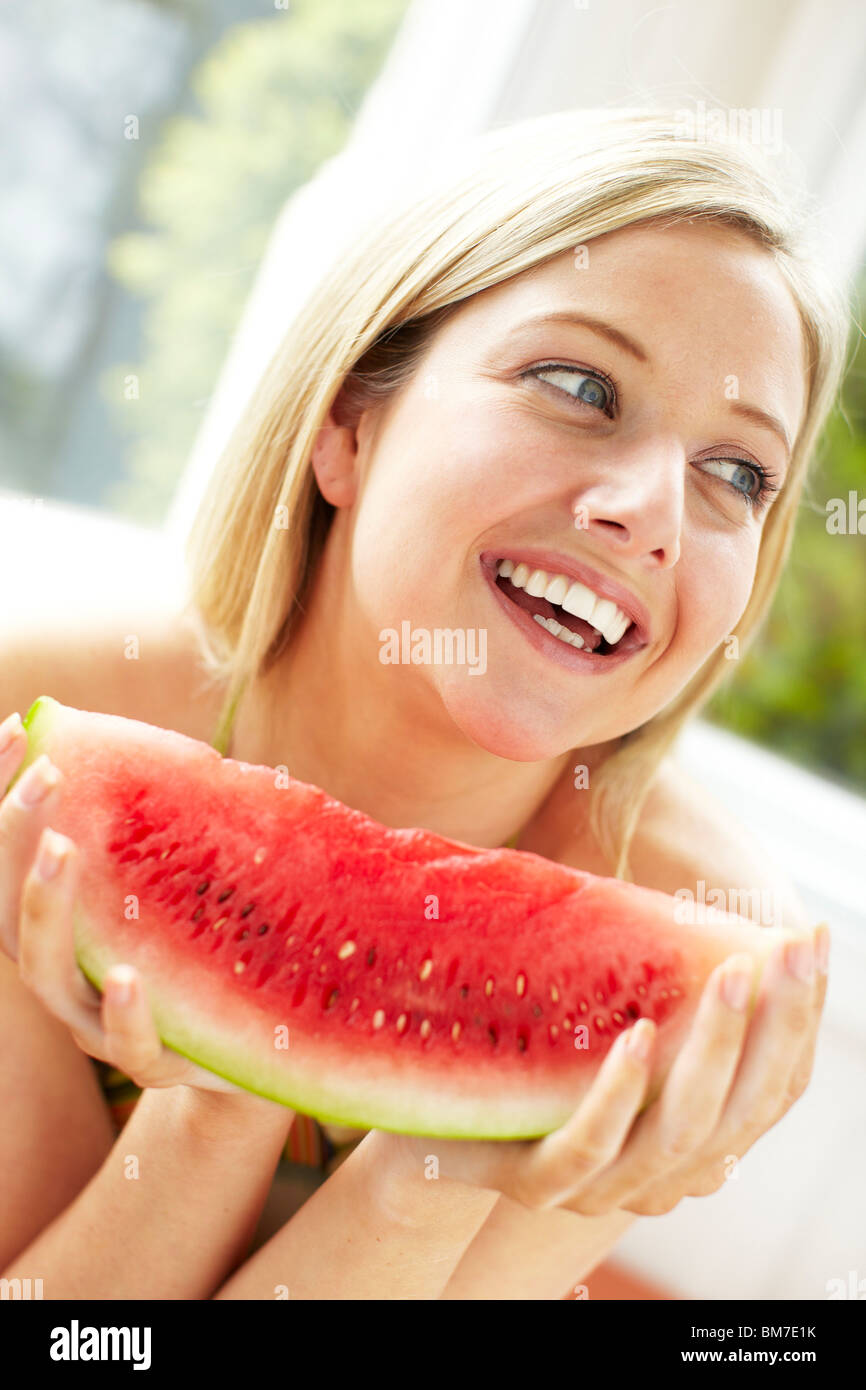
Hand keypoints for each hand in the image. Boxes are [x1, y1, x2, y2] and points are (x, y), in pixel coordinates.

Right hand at [0, 712, 249, 1096]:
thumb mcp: (191, 886)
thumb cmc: (214, 953)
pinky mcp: (153, 1064)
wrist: (262, 1051)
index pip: (10, 860)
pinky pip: (127, 1046)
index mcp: (67, 929)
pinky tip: (129, 977)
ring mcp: (99, 1025)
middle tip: (45, 774)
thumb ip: (181, 835)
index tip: (17, 728)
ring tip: (61, 850)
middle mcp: (67, 975)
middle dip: (14, 839)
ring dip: (46, 909)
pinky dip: (124, 1014)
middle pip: (7, 912)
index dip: (2, 799)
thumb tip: (204, 753)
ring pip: (46, 976)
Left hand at [378, 925, 827, 1217]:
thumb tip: (737, 937)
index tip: (811, 942)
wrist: (428, 1111)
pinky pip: (589, 1145)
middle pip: (741, 1112)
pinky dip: (621, 1091)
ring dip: (712, 1049)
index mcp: (688, 1140)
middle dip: (774, 1027)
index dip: (798, 1019)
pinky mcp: (535, 1182)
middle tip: (786, 951)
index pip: (770, 1090)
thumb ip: (670, 994)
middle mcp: (658, 1176)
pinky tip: (638, 1034)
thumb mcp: (613, 1017)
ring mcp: (598, 1188)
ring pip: (679, 1131)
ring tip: (729, 977)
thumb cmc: (532, 1050)